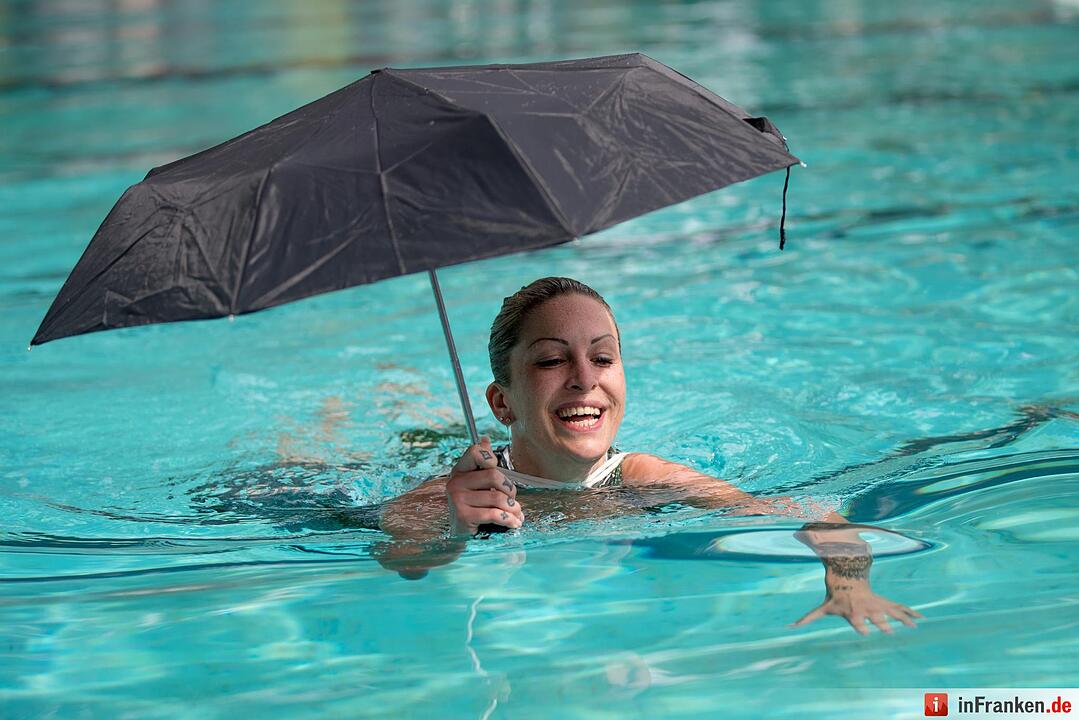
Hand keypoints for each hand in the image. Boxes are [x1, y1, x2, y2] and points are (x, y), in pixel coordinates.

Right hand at [446, 436, 523, 535]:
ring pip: (497, 497)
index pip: (474, 452)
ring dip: (513, 508)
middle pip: (493, 475)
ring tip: (517, 514)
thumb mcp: (477, 484)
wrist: (461, 536)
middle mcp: (455, 482)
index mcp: (459, 471)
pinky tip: (514, 523)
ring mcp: (457, 499)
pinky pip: (494, 513)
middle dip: (509, 489)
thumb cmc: (474, 507)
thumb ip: (482, 463)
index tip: (496, 469)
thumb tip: (485, 438)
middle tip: (513, 500)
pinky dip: (509, 519)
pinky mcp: (463, 515)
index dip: (490, 458)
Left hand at [791, 581, 923, 634]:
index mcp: (853, 612)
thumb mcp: (822, 608)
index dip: (859, 625)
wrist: (847, 578)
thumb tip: (790, 627)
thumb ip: (808, 618)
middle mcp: (867, 608)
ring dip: (903, 618)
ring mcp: (877, 604)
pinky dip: (911, 612)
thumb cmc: (835, 597)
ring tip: (914, 626)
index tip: (864, 631)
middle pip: (875, 618)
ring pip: (891, 611)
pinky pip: (900, 607)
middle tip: (889, 631)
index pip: (856, 621)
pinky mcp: (884, 602)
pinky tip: (922, 619)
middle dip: (881, 624)